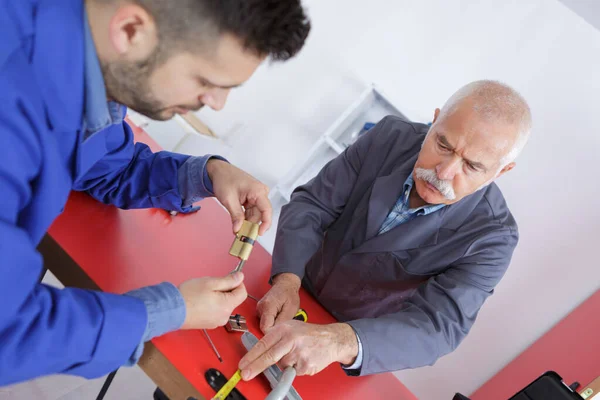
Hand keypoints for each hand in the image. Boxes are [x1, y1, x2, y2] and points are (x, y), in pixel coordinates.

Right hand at [178, 272, 246, 328]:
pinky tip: (200, 301)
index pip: (243, 293)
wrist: (171, 311)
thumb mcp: (210, 283)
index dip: (238, 283)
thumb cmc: (190, 295)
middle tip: (211, 285)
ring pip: (224, 305)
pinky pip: (216, 312)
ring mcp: (216, 322)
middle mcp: (225, 317)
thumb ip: (228, 280)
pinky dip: (213, 305)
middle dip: (226, 290)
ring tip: (203, 293)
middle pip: (233, 300)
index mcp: (227, 306)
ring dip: (219, 297)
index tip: (227, 277)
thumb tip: (241, 277)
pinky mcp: (208, 324)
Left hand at [206, 159, 271, 234]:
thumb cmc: (224, 179)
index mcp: (258, 191)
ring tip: (237, 229)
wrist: (219, 171)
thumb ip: (235, 215)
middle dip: (251, 225)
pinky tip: (238, 223)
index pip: (267, 210)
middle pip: (260, 214)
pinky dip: (245, 218)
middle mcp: (260, 193)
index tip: (258, 233)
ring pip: (255, 214)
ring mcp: (257, 195)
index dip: (265, 224)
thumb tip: (238, 229)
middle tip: (241, 235)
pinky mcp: (252, 198)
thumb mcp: (228, 199)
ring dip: (247, 222)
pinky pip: (251, 211)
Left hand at [238, 321, 358, 379]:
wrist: (332, 339)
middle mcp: (291, 339)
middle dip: (255, 367)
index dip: (251, 356)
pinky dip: (295, 368)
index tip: (242, 364)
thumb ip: (274, 337)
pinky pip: (293, 372)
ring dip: (284, 364)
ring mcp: (299, 353)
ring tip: (295, 354)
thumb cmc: (308, 334)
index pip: (263, 344)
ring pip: (282, 365)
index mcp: (284, 329)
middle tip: (245, 374)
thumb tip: (257, 352)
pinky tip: (302, 359)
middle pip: (269, 357)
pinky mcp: (306, 365)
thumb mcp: (290, 327)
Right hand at [257, 273, 300, 332]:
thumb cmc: (289, 294)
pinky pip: (265, 321)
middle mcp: (260, 308)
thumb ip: (282, 321)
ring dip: (274, 324)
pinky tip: (278, 316)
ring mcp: (259, 309)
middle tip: (285, 322)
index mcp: (267, 306)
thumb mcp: (291, 308)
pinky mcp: (260, 311)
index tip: (282, 332)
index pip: (265, 328)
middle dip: (274, 329)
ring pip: (264, 325)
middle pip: (264, 327)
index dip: (274, 333)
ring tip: (282, 317)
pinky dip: (272, 321)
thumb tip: (276, 332)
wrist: (285, 284)